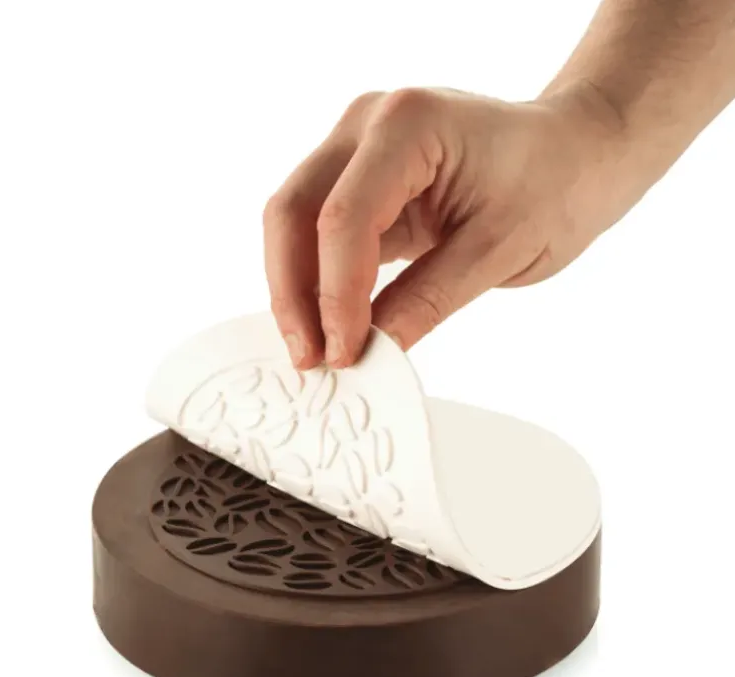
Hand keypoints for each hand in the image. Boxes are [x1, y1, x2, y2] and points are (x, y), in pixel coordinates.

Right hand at [263, 85, 628, 368]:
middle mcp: (368, 124)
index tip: (345, 353)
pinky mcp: (362, 179)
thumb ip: (427, 299)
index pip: (345, 217)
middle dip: (293, 293)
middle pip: (294, 210)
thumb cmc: (556, 184)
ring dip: (296, 289)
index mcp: (409, 125)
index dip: (336, 294)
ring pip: (294, 221)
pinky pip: (319, 230)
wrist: (576, 152)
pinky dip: (317, 279)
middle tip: (309, 359)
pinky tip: (325, 323)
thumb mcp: (499, 250)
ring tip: (313, 351)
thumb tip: (369, 350)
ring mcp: (358, 148)